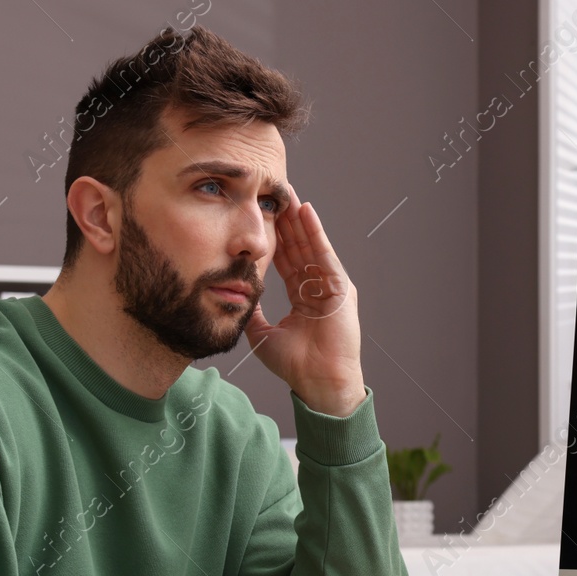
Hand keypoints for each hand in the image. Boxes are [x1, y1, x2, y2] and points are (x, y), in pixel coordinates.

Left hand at [248, 186, 365, 416]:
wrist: (318, 381)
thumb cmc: (295, 365)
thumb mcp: (263, 334)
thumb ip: (254, 313)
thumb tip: (236, 298)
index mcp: (302, 300)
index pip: (287, 263)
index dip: (274, 241)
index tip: (261, 219)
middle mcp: (317, 290)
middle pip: (299, 249)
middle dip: (286, 223)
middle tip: (274, 195)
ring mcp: (330, 287)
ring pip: (311, 246)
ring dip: (299, 220)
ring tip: (288, 194)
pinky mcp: (339, 287)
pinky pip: (324, 254)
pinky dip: (315, 232)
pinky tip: (305, 212)